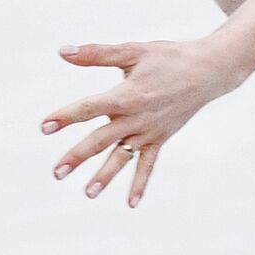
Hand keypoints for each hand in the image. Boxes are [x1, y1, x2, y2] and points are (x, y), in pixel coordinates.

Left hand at [41, 38, 250, 206]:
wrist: (209, 71)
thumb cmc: (169, 57)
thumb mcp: (134, 51)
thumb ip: (97, 54)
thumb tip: (62, 52)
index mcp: (128, 94)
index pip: (91, 108)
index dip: (67, 116)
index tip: (45, 127)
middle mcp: (137, 117)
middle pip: (102, 139)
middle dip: (78, 156)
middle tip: (57, 172)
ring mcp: (149, 131)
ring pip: (123, 156)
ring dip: (105, 175)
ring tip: (88, 193)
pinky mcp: (160, 138)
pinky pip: (149, 164)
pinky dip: (140, 183)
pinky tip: (131, 203)